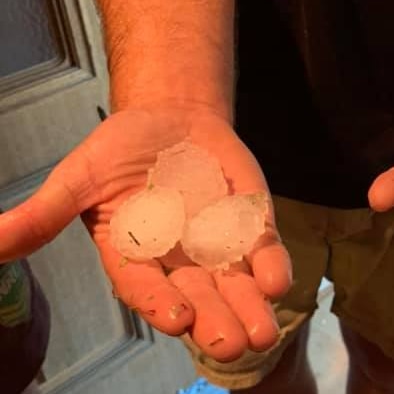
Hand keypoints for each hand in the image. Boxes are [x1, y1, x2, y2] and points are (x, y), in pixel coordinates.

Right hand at [0, 108, 291, 361]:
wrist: (173, 118)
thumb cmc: (121, 149)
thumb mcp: (81, 177)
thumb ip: (46, 213)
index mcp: (135, 257)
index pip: (146, 288)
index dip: (160, 302)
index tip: (177, 316)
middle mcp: (179, 262)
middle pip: (199, 298)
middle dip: (214, 322)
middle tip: (230, 343)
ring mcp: (218, 246)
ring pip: (236, 286)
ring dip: (251, 307)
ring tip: (263, 333)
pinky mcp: (250, 226)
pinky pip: (263, 251)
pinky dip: (272, 265)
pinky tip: (278, 280)